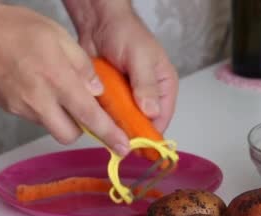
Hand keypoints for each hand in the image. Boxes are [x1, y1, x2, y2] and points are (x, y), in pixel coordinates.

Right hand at [0, 3, 129, 154]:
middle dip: (82, 129)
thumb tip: (97, 91)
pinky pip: (35, 118)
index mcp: (56, 80)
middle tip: (85, 110)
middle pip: (70, 135)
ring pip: (51, 126)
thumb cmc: (15, 28)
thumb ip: (83, 66)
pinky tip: (39, 87)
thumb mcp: (59, 36)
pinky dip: (44, 109)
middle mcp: (38, 100)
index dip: (109, 134)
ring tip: (57, 89)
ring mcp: (21, 108)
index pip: (89, 116)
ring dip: (62, 117)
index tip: (123, 146)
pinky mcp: (10, 110)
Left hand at [65, 1, 178, 133]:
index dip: (153, 133)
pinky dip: (104, 119)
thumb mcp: (140, 58)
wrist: (98, 22)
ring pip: (125, 122)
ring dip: (117, 128)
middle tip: (120, 143)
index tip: (141, 146)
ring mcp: (129, 97)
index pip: (163, 117)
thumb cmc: (125, 33)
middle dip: (132, 133)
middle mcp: (148, 95)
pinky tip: (96, 124)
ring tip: (107, 135)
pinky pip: (110, 114)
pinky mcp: (112, 97)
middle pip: (143, 123)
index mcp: (163, 86)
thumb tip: (152, 111)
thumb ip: (146, 84)